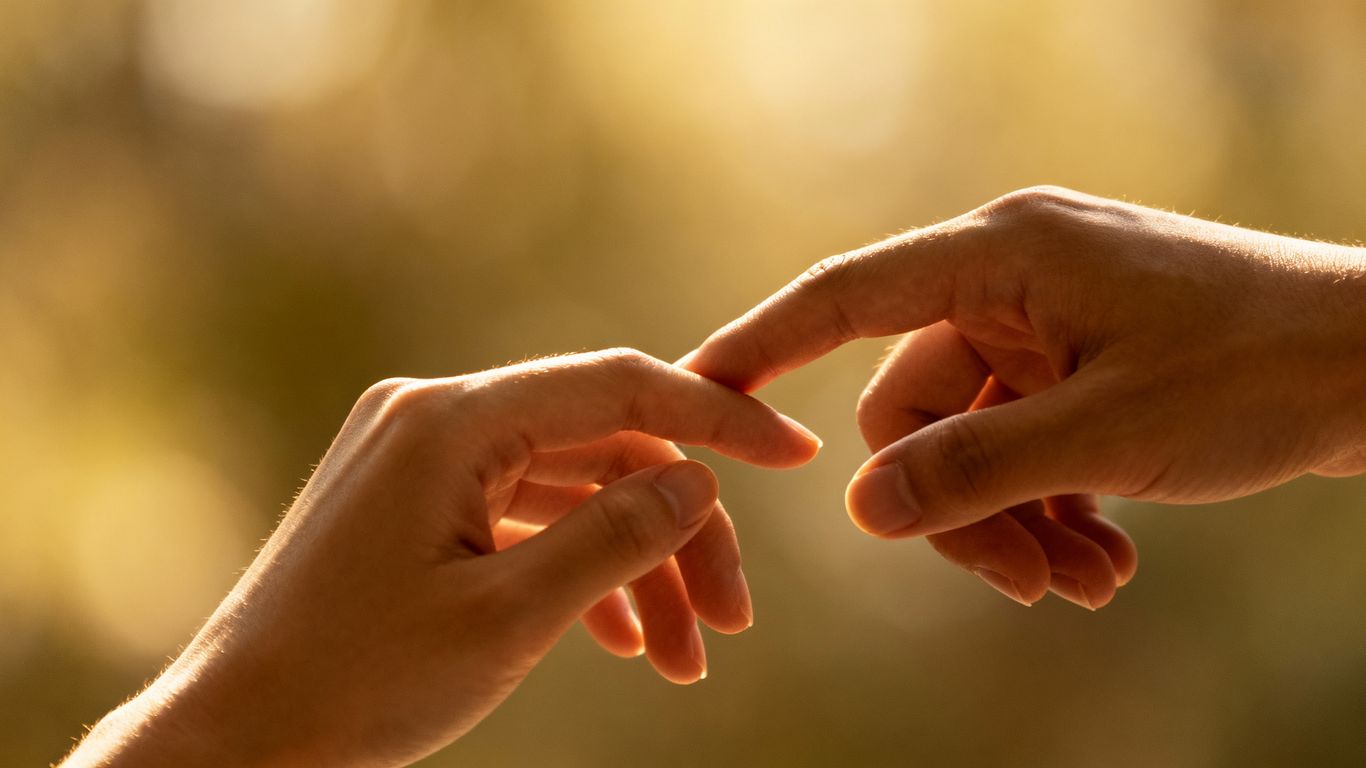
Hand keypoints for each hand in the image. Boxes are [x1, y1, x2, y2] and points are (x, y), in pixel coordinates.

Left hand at [64, 349, 819, 767]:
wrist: (237, 740)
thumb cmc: (358, 683)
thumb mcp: (507, 618)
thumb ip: (613, 540)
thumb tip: (698, 482)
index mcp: (451, 420)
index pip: (617, 388)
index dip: (718, 418)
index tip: (796, 452)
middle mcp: (437, 416)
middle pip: (604, 449)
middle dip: (679, 533)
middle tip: (733, 620)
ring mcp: (424, 456)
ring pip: (573, 490)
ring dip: (637, 566)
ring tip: (687, 658)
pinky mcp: (419, 500)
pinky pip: (526, 516)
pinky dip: (581, 570)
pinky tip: (627, 641)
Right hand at [685, 186, 1365, 608]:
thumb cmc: (1260, 372)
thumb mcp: (1107, 435)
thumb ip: (975, 470)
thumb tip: (859, 512)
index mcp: (1004, 255)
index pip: (846, 295)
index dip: (761, 343)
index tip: (694, 389)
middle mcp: (1014, 279)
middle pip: (916, 406)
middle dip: (958, 507)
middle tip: (1027, 587)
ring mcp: (1050, 323)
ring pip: (971, 439)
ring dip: (1013, 521)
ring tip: (1085, 587)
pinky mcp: (1084, 362)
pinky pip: (1023, 440)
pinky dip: (1049, 505)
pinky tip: (1104, 562)